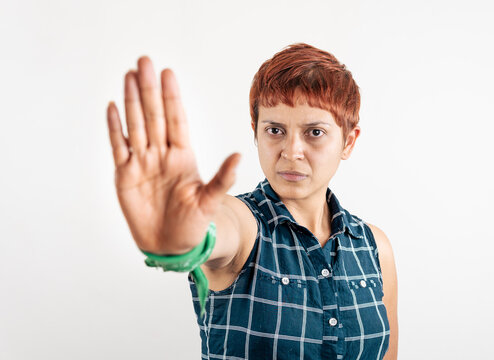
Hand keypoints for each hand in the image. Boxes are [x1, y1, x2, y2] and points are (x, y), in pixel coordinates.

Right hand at [106, 56, 240, 253]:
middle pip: (154, 116)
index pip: (176, 120)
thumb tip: (240, 156)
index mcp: (183, 156)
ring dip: (132, 101)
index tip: (168, 73)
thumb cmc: (194, 223)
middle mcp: (162, 154)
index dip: (171, 97)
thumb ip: (222, 178)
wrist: (171, 245)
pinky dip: (115, 128)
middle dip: (149, 89)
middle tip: (144, 61)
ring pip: (135, 125)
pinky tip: (113, 107)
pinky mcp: (125, 175)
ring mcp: (142, 162)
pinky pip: (119, 147)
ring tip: (129, 75)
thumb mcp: (210, 200)